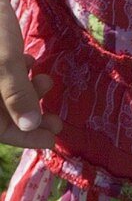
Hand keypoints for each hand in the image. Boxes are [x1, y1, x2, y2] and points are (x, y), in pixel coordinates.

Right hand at [0, 0, 61, 148]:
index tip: (51, 139)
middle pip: (3, 115)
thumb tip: (30, 126)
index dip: (25, 138)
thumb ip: (17, 94)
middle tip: (57, 120)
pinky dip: (18, 73)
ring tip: (46, 82)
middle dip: (31, 116)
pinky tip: (30, 60)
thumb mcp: (4, 62)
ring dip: (28, 92)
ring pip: (5, 95)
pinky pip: (3, 75)